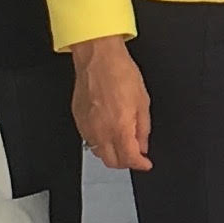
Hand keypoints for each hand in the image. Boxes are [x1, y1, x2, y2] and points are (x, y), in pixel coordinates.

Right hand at [70, 37, 151, 171]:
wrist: (98, 58)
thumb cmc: (120, 73)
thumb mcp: (143, 102)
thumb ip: (143, 128)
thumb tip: (143, 144)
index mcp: (119, 127)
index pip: (129, 158)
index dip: (140, 164)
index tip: (145, 163)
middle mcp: (100, 130)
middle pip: (111, 161)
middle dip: (125, 163)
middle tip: (136, 156)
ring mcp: (86, 126)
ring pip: (98, 153)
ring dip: (112, 154)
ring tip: (123, 144)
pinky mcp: (78, 119)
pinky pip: (88, 140)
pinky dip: (100, 142)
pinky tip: (108, 133)